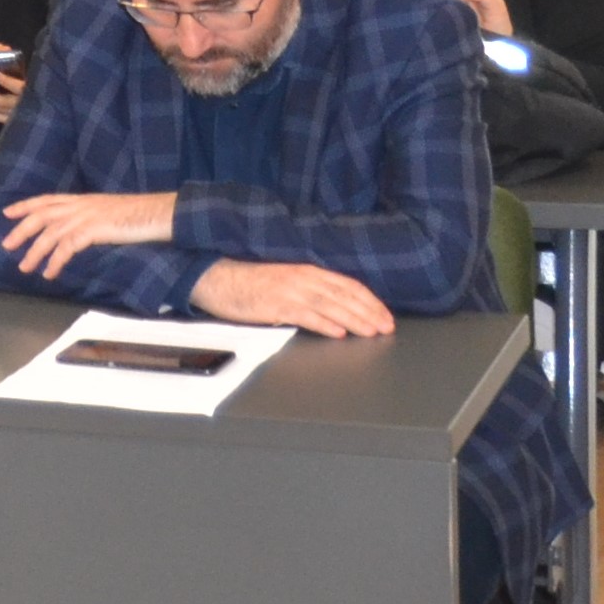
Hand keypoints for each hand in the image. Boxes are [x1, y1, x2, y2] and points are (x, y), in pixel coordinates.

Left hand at [0, 191, 180, 276]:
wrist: (160, 214)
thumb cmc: (139, 216)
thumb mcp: (109, 213)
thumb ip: (91, 219)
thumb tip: (78, 232)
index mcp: (83, 199)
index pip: (47, 199)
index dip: (26, 205)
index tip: (7, 212)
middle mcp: (81, 205)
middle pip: (42, 215)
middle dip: (21, 230)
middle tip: (6, 246)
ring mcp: (87, 216)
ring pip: (51, 233)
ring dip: (35, 251)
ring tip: (24, 268)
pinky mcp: (95, 229)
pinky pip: (68, 246)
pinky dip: (56, 260)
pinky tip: (50, 273)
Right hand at [188, 259, 395, 336]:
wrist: (216, 276)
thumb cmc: (247, 280)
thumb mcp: (284, 279)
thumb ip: (308, 289)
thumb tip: (333, 306)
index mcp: (307, 270)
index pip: (348, 285)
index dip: (370, 301)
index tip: (385, 315)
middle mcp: (303, 278)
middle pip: (345, 296)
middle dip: (370, 312)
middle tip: (388, 327)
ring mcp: (290, 291)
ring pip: (331, 306)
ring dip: (355, 320)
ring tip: (372, 332)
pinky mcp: (275, 305)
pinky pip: (305, 316)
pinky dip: (324, 324)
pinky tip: (339, 333)